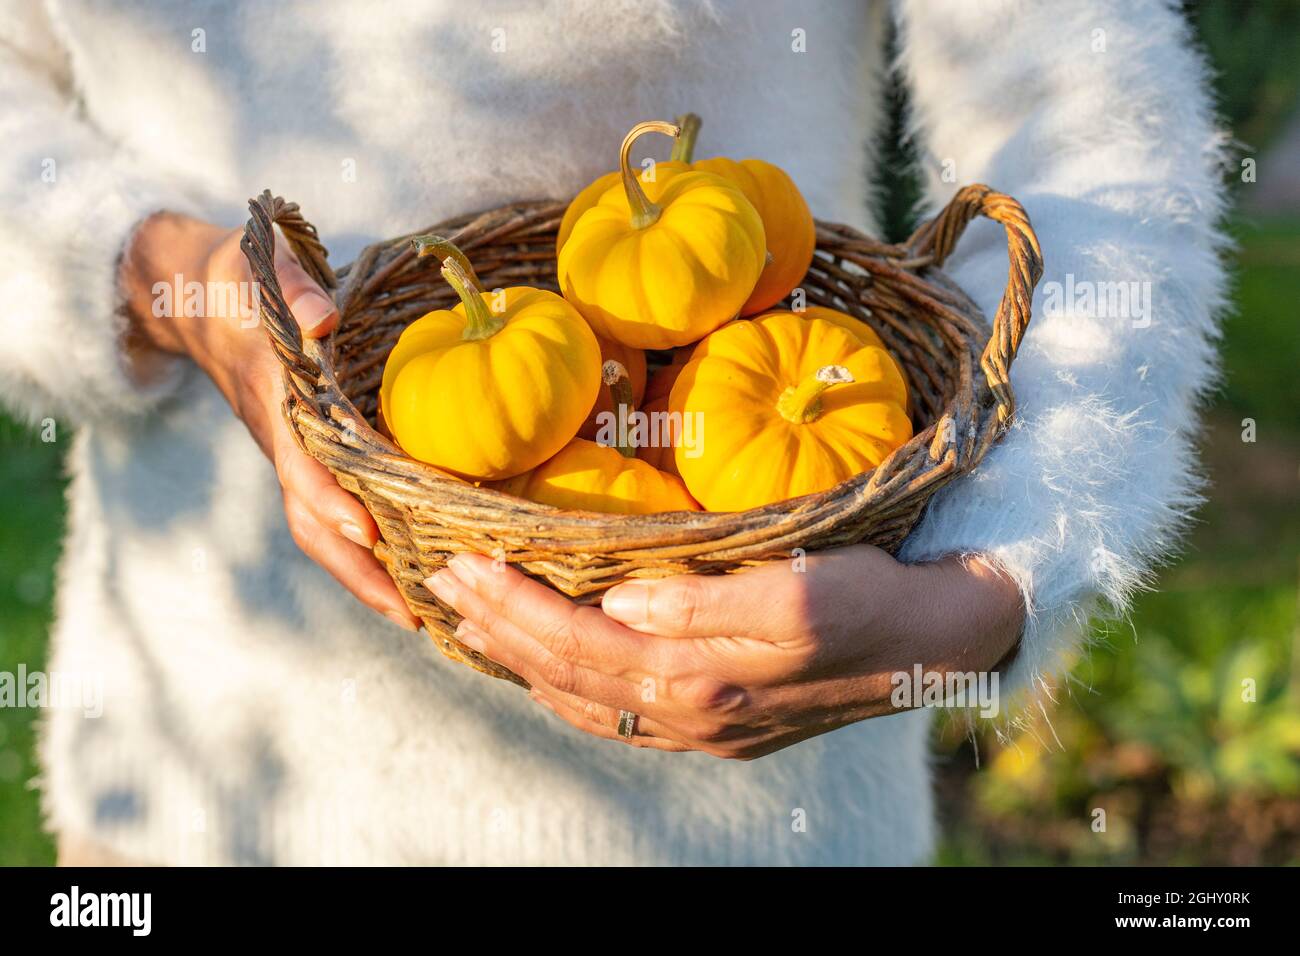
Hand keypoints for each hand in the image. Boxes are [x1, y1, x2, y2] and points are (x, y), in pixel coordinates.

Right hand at [120, 211, 420, 629]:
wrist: (196, 299)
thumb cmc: (241, 279)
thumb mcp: (262, 266)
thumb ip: (293, 286)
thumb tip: (324, 317)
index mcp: (274, 399)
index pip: (297, 461)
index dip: (327, 498)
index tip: (363, 530)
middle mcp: (280, 439)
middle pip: (309, 522)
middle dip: (355, 571)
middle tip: (409, 612)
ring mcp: (289, 456)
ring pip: (317, 531)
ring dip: (362, 576)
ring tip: (417, 614)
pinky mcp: (303, 460)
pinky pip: (328, 516)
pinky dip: (362, 553)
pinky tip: (407, 576)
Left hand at [424, 546, 1022, 757]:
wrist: (937, 646)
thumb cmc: (869, 601)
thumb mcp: (798, 593)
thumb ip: (702, 604)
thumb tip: (617, 604)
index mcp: (702, 682)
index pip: (577, 645)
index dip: (512, 605)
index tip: (459, 563)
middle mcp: (691, 717)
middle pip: (567, 677)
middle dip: (498, 629)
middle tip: (441, 584)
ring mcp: (704, 730)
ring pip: (586, 701)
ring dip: (521, 661)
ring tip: (471, 622)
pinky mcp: (721, 724)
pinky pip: (617, 712)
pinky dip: (567, 684)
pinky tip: (547, 664)